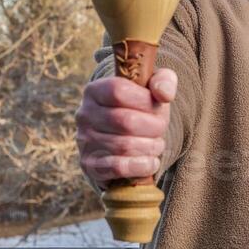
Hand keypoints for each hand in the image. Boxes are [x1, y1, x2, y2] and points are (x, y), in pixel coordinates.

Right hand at [75, 68, 176, 188]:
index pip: (118, 90)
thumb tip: (164, 94)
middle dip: (153, 126)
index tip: (158, 105)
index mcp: (95, 90)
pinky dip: (141, 166)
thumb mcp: (153, 88)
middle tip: (161, 128)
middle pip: (125, 121)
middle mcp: (84, 114)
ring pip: (124, 146)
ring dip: (150, 147)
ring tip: (157, 144)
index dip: (144, 100)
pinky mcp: (90, 165)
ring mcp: (85, 141)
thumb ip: (163, 81)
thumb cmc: (140, 107)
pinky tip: (151, 162)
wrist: (123, 136)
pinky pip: (118, 167)